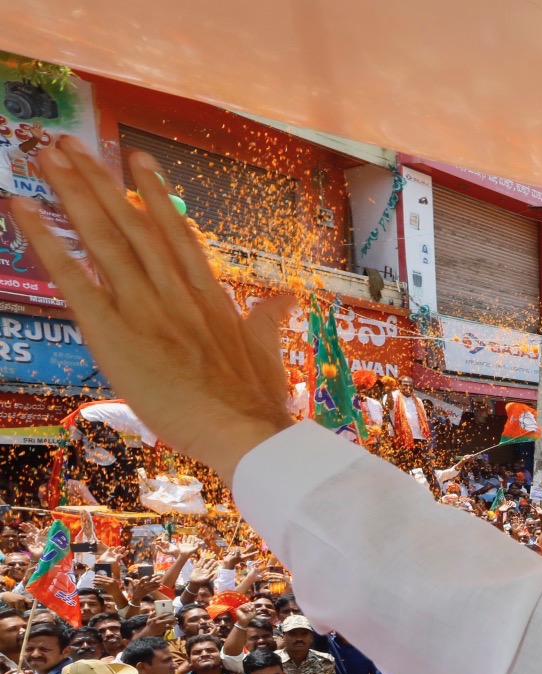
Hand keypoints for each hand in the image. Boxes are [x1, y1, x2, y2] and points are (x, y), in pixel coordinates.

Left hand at [10, 139, 291, 482]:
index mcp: (209, 295)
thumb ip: (269, 319)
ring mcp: (144, 307)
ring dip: (73, 193)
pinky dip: (46, 241)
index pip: (177, 233)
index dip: (156, 194)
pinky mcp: (114, 331)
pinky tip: (23, 209)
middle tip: (70, 144)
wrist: (244, 432)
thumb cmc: (257, 402)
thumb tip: (286, 300)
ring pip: (103, 238)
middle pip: (133, 223)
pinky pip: (72, 278)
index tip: (137, 159)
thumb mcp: (268, 352)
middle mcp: (174, 291)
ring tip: (48, 157)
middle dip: (100, 180)